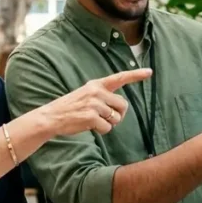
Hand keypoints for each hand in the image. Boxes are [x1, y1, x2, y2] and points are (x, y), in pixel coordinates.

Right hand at [37, 68, 152, 136]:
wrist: (52, 116)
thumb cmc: (71, 108)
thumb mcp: (85, 94)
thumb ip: (102, 96)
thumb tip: (120, 108)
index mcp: (96, 84)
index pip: (119, 78)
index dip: (136, 75)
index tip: (149, 72)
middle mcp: (96, 92)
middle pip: (123, 105)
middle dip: (118, 114)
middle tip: (106, 118)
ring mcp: (94, 104)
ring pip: (116, 118)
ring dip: (109, 124)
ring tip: (94, 121)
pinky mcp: (91, 117)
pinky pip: (108, 128)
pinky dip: (102, 131)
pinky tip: (90, 127)